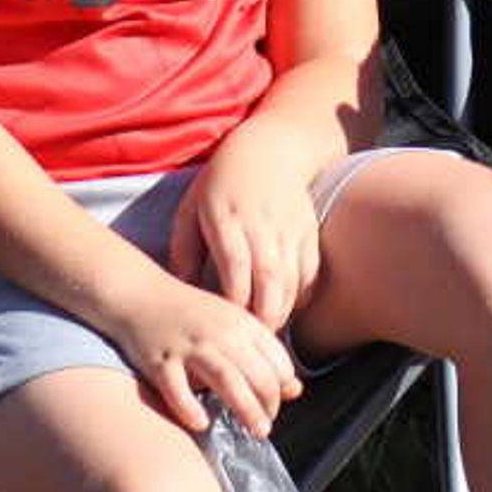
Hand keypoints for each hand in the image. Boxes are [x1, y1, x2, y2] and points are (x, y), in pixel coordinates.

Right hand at [112, 275, 301, 436]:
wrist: (138, 293)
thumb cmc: (190, 315)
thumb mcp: (231, 326)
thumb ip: (262, 355)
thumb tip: (296, 390)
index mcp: (241, 323)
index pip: (277, 362)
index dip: (281, 389)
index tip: (272, 405)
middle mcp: (219, 333)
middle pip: (258, 375)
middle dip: (268, 405)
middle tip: (265, 427)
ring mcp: (189, 347)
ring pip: (228, 381)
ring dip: (247, 410)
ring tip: (257, 432)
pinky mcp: (159, 361)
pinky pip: (178, 391)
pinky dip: (190, 409)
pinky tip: (201, 423)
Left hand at [168, 133, 324, 331]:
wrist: (270, 150)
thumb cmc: (220, 184)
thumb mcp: (191, 209)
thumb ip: (184, 251)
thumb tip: (182, 292)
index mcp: (226, 219)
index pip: (235, 267)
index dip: (233, 300)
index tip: (226, 324)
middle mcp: (261, 226)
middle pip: (268, 280)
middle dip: (262, 317)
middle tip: (250, 341)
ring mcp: (290, 230)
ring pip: (292, 282)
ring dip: (281, 312)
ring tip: (265, 332)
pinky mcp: (309, 234)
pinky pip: (310, 275)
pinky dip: (300, 298)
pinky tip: (285, 309)